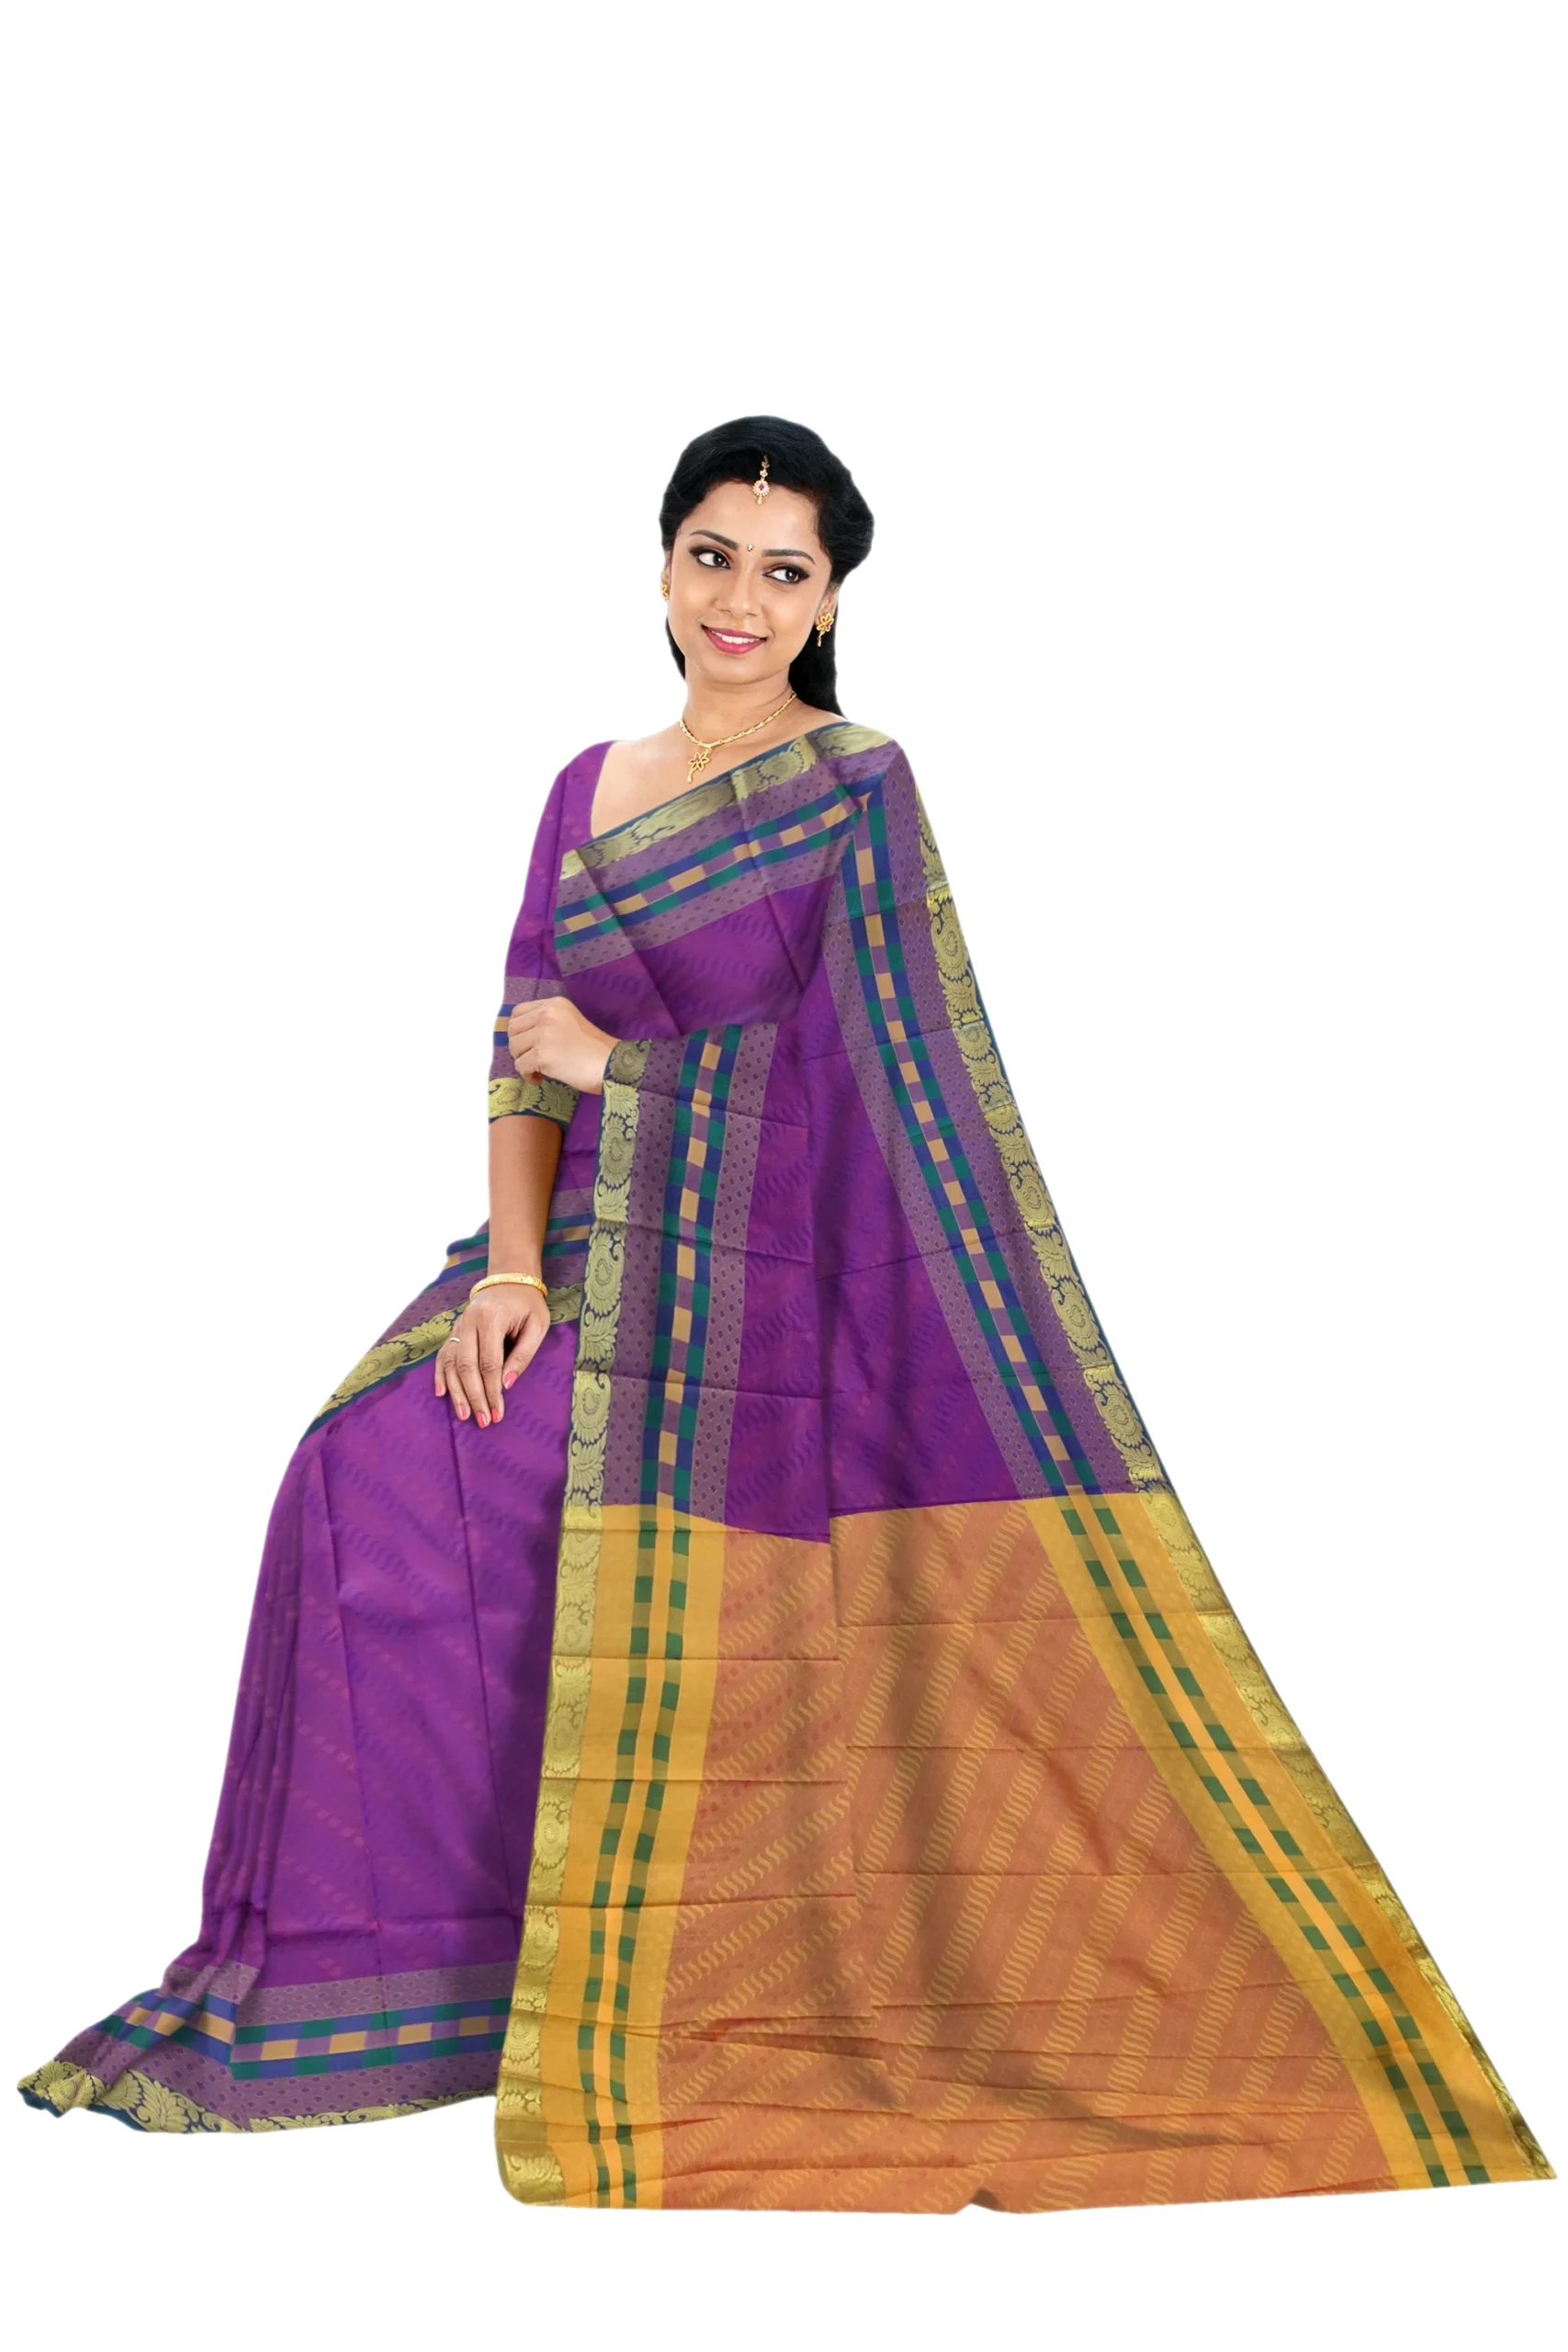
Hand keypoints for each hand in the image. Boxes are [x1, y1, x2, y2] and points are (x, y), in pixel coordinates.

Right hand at [434, 1284, 549, 1426]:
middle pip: (467, 1366)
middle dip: (474, 1396)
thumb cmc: (528, 1305)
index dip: (492, 1390)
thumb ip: (523, 1355)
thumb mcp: (537, 1326)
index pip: (489, 1362)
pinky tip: (441, 1393)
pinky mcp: (455, 1330)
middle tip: (482, 1420)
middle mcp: (469, 1321)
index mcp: (491, 1318)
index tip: (498, 1412)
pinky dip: (441, 1375)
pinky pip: (444, 1355)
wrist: (509, 1279)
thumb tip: (506, 1384)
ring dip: (457, 1392)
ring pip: (452, 1363)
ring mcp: (458, 1325)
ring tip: (464, 1414)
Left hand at [507, 996, 617, 1094]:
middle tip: (532, 1058)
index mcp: (555, 1004)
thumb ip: (548, 1022)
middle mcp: (547, 1014)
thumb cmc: (596, 1050)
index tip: (526, 1043)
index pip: (519, 1011)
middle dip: (519, 1047)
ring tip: (538, 1069)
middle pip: (513, 1029)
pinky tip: (540, 1078)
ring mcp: (544, 1033)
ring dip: (523, 1061)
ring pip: (514, 1048)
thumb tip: (521, 1036)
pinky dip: (528, 1075)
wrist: (612, 1064)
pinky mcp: (543, 1053)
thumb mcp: (571, 1023)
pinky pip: (520, 1066)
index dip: (518, 1029)